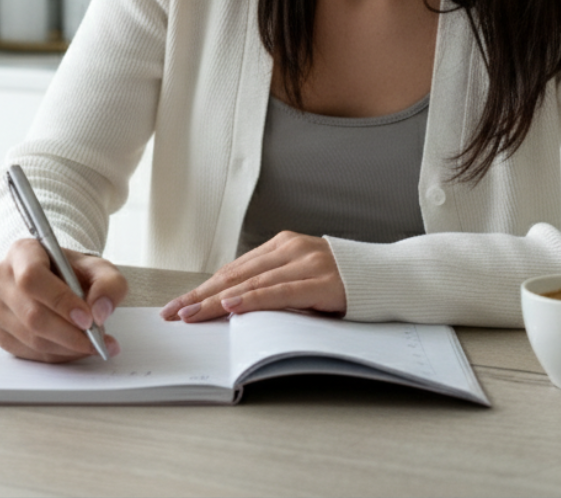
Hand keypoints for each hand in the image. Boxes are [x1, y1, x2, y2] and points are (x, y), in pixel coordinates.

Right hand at [0, 238, 127, 361]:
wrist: (59, 280)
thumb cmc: (74, 272)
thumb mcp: (99, 268)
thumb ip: (108, 284)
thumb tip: (100, 312)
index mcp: (22, 252)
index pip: (32, 277)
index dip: (60, 300)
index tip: (87, 318)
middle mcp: (1, 279)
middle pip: (32, 314)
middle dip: (69, 333)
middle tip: (97, 339)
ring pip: (31, 337)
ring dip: (67, 347)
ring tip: (94, 344)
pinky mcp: (0, 334)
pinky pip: (29, 352)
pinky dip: (58, 355)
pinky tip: (75, 348)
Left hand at [160, 231, 345, 321]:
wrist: (387, 275)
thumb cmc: (343, 281)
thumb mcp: (303, 278)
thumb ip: (274, 285)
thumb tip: (234, 304)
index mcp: (283, 245)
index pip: (234, 269)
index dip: (204, 287)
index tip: (179, 303)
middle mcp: (290, 249)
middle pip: (235, 274)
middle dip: (200, 295)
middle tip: (173, 312)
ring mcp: (304, 262)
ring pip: (250, 283)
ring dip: (216, 300)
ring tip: (191, 314)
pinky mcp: (319, 280)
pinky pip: (278, 292)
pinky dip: (251, 299)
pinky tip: (231, 305)